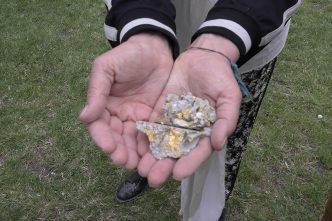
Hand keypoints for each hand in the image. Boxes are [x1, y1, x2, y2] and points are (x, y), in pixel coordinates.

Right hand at [79, 33, 173, 168]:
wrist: (154, 48)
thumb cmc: (127, 55)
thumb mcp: (106, 68)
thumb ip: (97, 91)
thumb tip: (84, 117)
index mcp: (104, 104)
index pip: (99, 126)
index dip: (103, 138)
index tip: (109, 148)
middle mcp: (118, 115)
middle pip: (116, 138)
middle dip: (119, 151)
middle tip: (125, 162)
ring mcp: (136, 118)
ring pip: (132, 140)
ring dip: (134, 154)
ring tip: (138, 164)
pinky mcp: (153, 118)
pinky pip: (150, 135)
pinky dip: (150, 146)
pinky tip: (153, 155)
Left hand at [137, 34, 242, 186]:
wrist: (203, 58)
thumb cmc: (220, 77)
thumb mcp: (229, 96)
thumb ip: (226, 119)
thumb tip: (218, 143)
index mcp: (207, 130)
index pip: (198, 151)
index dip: (189, 163)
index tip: (177, 174)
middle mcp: (189, 131)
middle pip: (177, 152)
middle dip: (165, 166)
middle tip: (152, 179)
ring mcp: (174, 122)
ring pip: (162, 143)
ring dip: (152, 157)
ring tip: (141, 169)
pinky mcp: (161, 112)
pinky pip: (152, 127)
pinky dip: (144, 138)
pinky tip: (134, 148)